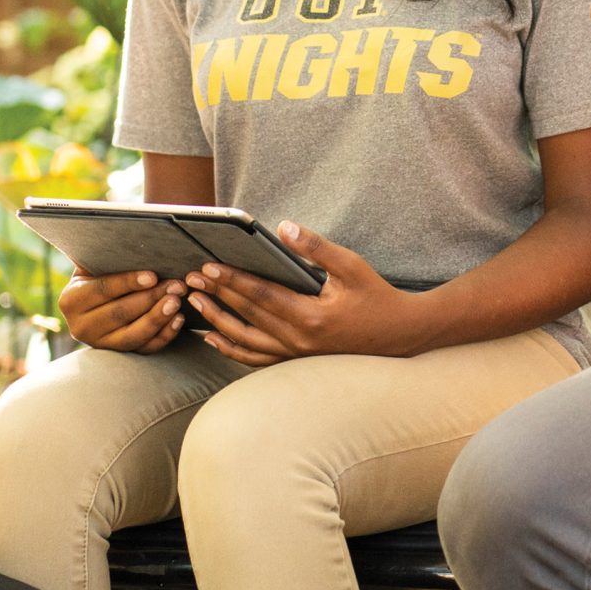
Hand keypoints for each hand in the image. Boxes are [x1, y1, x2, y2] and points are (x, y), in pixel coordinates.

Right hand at [57, 269, 190, 352]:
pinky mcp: (119, 355)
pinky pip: (144, 349)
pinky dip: (163, 336)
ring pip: (132, 336)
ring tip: (178, 302)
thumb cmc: (99, 275)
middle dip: (151, 299)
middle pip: (120, 314)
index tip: (153, 275)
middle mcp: (80, 327)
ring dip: (158, 319)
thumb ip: (104, 257)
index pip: (102, 290)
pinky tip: (177, 320)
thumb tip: (129, 235)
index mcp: (71, 300)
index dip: (128, 283)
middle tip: (176, 286)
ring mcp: (100, 345)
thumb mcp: (92, 265)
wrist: (94, 304)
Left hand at [184, 224, 428, 364]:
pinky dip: (233, 350)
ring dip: (217, 322)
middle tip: (190, 278)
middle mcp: (300, 341)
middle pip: (247, 316)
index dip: (232, 280)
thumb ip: (315, 248)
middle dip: (217, 295)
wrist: (400, 334)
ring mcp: (297, 356)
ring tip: (194, 303)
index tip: (208, 266)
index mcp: (312, 316)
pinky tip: (214, 338)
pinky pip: (258, 359)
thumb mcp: (351, 266)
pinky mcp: (298, 362)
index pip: (261, 295)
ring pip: (246, 342)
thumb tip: (283, 228)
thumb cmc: (377, 297)